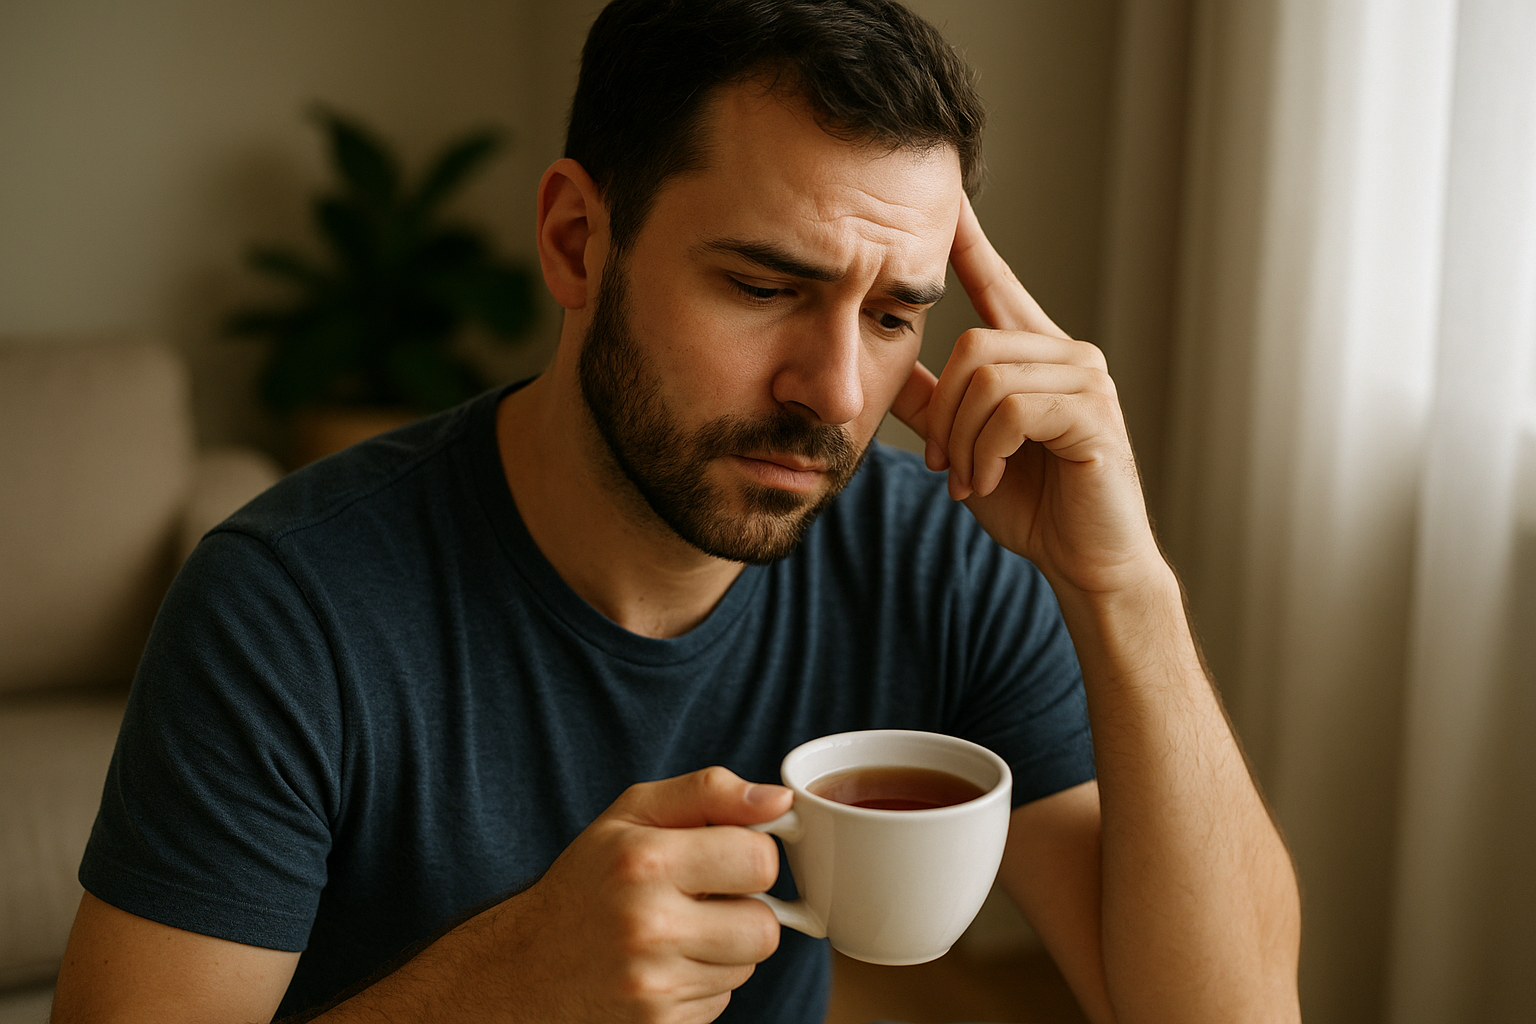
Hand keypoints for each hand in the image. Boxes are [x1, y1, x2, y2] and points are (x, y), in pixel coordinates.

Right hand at [491, 767, 788, 1023]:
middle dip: (744, 909)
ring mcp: (653, 984)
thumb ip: (709, 792)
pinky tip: (663, 966)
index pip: (760, 859)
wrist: (525, 968)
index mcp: (644, 861)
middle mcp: (648, 925)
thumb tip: (779, 800)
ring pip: (747, 965)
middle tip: (702, 899)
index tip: (725, 856)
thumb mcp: (632, 815)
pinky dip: (702, 982)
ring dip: (724, 947)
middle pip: (765, 925)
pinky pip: (722, 1000)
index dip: (750, 854)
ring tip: (675, 932)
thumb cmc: (588, 880)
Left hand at [891, 197, 1163, 595]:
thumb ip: (934, 404)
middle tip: (943, 466)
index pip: (996, 282)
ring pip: (987, 377)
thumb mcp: (966, 448)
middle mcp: (1067, 354)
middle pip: (972, 345)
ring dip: (961, 439)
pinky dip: (985, 453)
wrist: (1088, 563)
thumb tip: (887, 363)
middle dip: (943, 413)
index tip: (943, 196)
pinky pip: (1011, 410)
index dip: (968, 240)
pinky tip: (988, 481)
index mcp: (1036, 355)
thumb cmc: (1034, 506)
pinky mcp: (1093, 414)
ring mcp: (1086, 380)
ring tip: (967, 478)